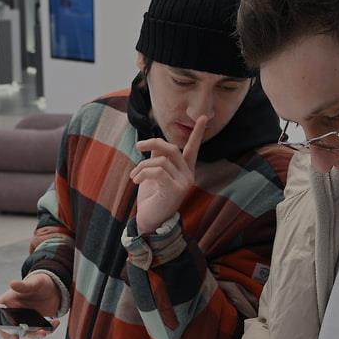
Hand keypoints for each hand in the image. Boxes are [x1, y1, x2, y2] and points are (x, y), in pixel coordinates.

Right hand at [0, 274, 61, 338]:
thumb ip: (24, 285)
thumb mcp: (34, 282)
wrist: (56, 289)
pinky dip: (48, 331)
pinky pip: (39, 333)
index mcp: (7, 302)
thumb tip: (12, 283)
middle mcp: (13, 313)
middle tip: (18, 336)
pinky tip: (55, 322)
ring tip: (44, 332)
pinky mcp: (35, 325)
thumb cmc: (41, 283)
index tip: (0, 324)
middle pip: (6, 329)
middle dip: (12, 335)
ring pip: (23, 334)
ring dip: (33, 335)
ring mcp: (24, 321)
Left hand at [130, 115, 206, 233]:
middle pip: (172, 149)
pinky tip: (136, 181)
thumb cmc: (152, 198)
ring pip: (161, 161)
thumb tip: (154, 143)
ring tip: (134, 176)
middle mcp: (188, 175)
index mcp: (185, 169)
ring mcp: (184, 183)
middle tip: (138, 145)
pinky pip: (158, 172)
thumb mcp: (153, 175)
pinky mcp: (176, 191)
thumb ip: (157, 159)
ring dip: (142, 166)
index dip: (198, 133)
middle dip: (153, 143)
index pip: (192, 148)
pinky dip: (143, 173)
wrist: (149, 221)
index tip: (205, 117)